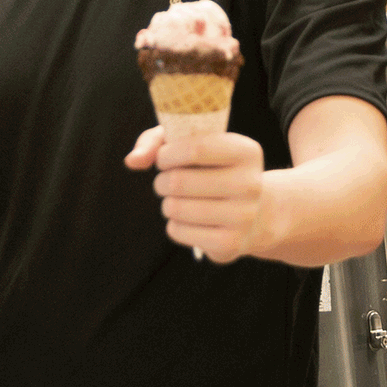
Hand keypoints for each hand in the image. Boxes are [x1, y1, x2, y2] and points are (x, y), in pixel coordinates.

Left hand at [125, 126, 265, 262]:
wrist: (254, 213)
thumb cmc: (213, 170)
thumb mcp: (192, 143)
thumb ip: (157, 142)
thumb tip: (132, 161)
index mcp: (246, 151)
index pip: (195, 148)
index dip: (167, 154)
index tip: (164, 158)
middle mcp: (250, 184)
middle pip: (179, 181)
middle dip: (161, 180)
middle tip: (167, 181)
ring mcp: (243, 217)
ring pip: (175, 207)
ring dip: (167, 203)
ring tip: (177, 200)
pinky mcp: (230, 244)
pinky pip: (178, 231)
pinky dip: (174, 224)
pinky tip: (187, 219)